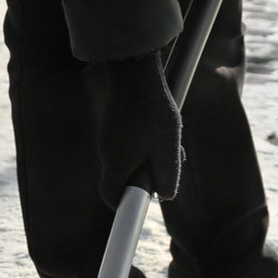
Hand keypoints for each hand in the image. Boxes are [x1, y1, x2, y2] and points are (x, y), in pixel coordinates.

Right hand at [93, 51, 183, 207]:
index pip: (112, 197)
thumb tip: (164, 195)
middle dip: (146, 177)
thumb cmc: (153, 110)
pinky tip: (161, 124)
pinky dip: (144, 142)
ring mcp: (108, 136)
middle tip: (170, 163)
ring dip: (149, 156)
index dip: (125, 206)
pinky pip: (128, 142)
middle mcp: (106, 152)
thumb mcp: (168, 148)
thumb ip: (167, 177)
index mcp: (117, 163)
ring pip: (128, 158)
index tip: (138, 208)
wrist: (135, 69)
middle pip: (123, 178)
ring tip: (171, 138)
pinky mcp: (113, 123)